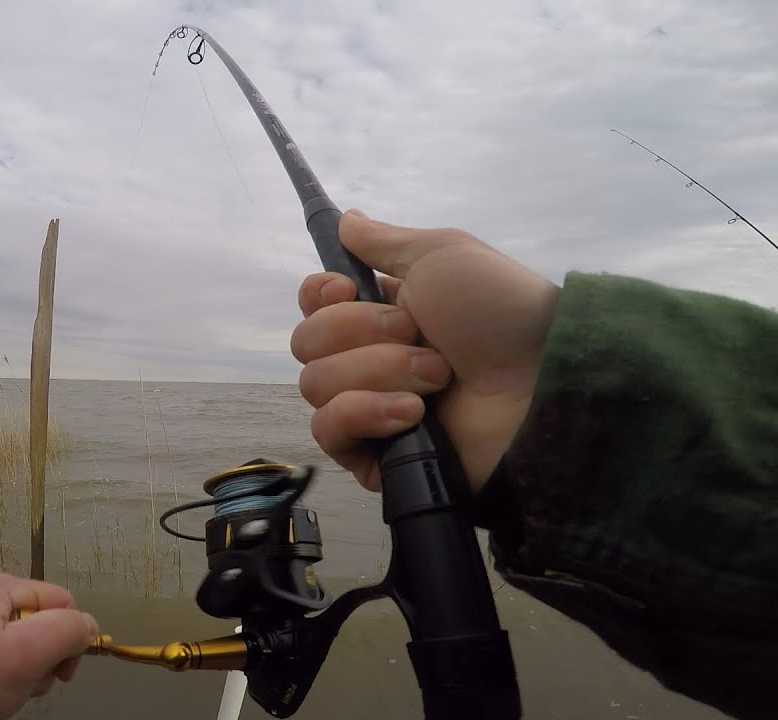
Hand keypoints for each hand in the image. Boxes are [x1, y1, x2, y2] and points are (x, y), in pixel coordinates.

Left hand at [0, 569, 98, 719]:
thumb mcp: (28, 650)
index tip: (62, 672)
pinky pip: (3, 653)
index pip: (61, 601)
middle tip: (31, 682)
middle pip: (42, 620)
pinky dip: (8, 673)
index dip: (70, 635)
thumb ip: (68, 630)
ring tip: (11, 689)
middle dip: (46, 656)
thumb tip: (89, 625)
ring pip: (25, 641)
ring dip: (28, 669)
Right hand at [290, 210, 560, 492]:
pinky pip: (330, 432)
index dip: (320, 296)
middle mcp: (367, 360)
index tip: (349, 288)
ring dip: (379, 372)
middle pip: (307, 343)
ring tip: (438, 377)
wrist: (541, 382)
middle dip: (362, 333)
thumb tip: (344, 218)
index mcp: (379, 313)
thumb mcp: (441, 255)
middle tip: (419, 334)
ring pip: (318, 385)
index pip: (312, 306)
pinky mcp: (374, 457)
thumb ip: (382, 241)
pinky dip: (366, 414)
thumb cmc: (499, 311)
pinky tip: (413, 414)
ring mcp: (369, 410)